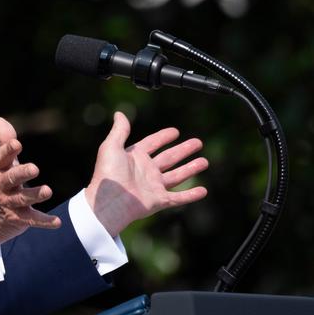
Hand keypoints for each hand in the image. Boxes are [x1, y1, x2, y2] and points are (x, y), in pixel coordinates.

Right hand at [0, 117, 60, 246]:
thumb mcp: (0, 162)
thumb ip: (3, 141)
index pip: (0, 158)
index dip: (8, 150)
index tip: (17, 143)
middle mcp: (1, 186)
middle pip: (11, 178)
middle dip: (22, 173)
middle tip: (35, 168)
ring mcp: (9, 203)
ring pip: (22, 198)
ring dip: (35, 194)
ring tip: (48, 190)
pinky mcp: (19, 218)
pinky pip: (32, 220)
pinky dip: (44, 221)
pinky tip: (57, 222)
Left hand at [85, 111, 207, 236]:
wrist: (110, 201)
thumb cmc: (109, 174)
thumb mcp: (111, 147)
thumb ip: (119, 131)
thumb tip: (120, 113)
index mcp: (135, 157)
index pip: (152, 143)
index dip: (163, 137)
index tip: (175, 131)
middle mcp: (146, 171)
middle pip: (169, 158)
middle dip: (183, 150)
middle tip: (198, 142)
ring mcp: (153, 186)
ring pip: (177, 176)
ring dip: (191, 168)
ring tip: (205, 161)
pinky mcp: (159, 201)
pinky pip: (179, 197)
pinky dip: (191, 195)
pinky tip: (203, 190)